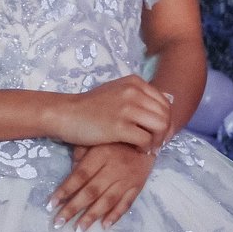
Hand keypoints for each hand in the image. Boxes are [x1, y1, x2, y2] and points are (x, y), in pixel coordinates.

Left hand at [52, 142, 153, 229]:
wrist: (149, 138)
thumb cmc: (117, 139)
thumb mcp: (97, 139)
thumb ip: (82, 153)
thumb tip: (68, 172)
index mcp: (101, 155)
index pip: (80, 176)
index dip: (65, 190)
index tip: (50, 204)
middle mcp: (113, 169)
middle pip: (91, 192)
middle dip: (73, 208)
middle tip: (59, 222)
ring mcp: (126, 179)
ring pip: (107, 201)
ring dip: (92, 216)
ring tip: (78, 230)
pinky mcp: (137, 186)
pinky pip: (126, 203)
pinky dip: (116, 215)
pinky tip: (104, 226)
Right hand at [53, 75, 172, 148]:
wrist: (65, 113)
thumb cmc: (91, 106)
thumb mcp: (117, 92)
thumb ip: (138, 97)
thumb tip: (165, 107)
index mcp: (135, 82)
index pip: (165, 102)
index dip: (167, 120)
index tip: (159, 132)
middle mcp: (134, 92)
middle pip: (166, 115)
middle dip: (165, 132)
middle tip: (156, 143)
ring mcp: (127, 108)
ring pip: (160, 126)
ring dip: (157, 140)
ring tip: (148, 147)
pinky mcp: (119, 126)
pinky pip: (146, 139)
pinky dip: (145, 148)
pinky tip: (137, 150)